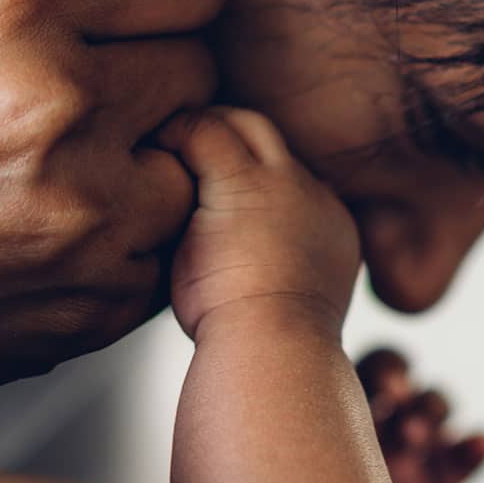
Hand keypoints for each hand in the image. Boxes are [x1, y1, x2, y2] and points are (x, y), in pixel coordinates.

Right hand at [0, 0, 223, 439]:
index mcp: (13, 18)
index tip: (140, 13)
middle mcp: (66, 119)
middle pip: (198, 73)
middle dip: (148, 72)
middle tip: (76, 94)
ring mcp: (86, 224)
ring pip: (190, 168)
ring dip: (143, 162)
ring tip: (58, 170)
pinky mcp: (90, 307)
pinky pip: (163, 254)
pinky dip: (124, 243)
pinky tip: (48, 232)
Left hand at [162, 108, 360, 337]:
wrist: (273, 356)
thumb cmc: (260, 350)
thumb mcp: (273, 309)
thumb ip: (261, 277)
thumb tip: (234, 277)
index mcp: (332, 233)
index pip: (287, 181)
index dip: (246, 177)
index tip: (205, 194)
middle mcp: (317, 200)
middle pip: (269, 142)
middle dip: (226, 138)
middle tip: (179, 150)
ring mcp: (287, 185)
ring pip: (242, 127)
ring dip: (200, 135)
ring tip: (161, 151)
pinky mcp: (245, 182)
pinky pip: (205, 132)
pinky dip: (174, 135)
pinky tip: (151, 150)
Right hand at [356, 349, 483, 482]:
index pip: (452, 464)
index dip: (472, 451)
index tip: (483, 440)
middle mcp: (382, 450)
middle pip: (428, 413)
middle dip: (434, 412)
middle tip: (419, 432)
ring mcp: (349, 417)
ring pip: (398, 381)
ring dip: (409, 386)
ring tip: (399, 401)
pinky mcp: (320, 393)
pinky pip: (367, 369)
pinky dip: (387, 371)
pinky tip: (388, 390)